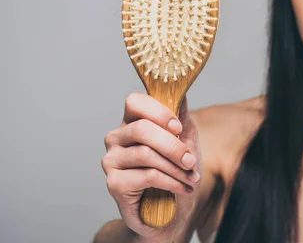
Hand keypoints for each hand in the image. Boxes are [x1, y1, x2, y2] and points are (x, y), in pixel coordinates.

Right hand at [102, 93, 201, 239]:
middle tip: (191, 160)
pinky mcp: (114, 183)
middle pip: (141, 129)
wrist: (171, 209)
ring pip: (146, 154)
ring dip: (175, 168)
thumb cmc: (176, 169)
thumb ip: (181, 117)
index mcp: (131, 122)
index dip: (158, 111)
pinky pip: (147, 176)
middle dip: (172, 146)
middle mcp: (116, 138)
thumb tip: (182, 93)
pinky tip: (183, 188)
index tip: (178, 127)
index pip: (134, 102)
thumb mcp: (185, 140)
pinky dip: (171, 182)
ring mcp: (111, 160)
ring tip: (191, 177)